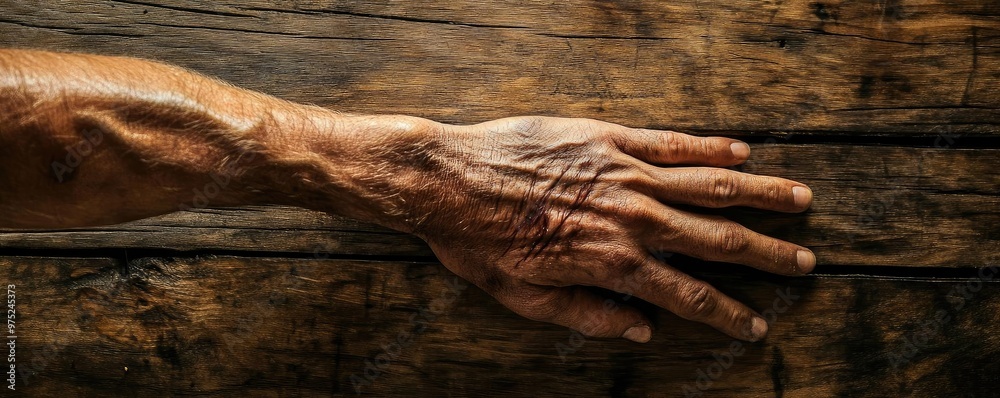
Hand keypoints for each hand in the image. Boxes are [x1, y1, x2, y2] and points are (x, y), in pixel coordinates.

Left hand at [343, 116, 813, 341]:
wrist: (449, 179)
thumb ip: (590, 316)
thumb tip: (644, 330)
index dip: (729, 314)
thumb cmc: (480, 243)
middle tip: (806, 263)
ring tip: (800, 200)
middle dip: (767, 254)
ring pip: (709, 185)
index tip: (758, 324)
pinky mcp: (609, 138)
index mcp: (614, 263)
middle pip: (717, 240)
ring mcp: (624, 173)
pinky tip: (741, 152)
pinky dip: (710, 148)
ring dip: (759, 195)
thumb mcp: (526, 299)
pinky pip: (672, 142)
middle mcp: (632, 218)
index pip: (690, 296)